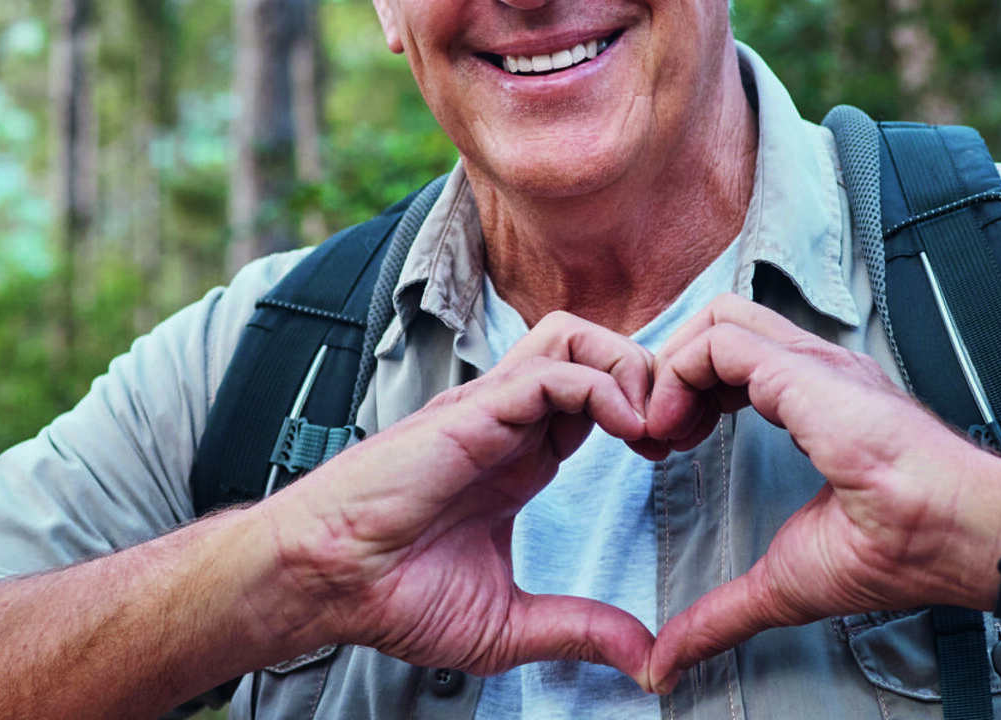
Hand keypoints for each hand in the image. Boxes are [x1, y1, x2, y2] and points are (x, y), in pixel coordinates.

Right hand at [245, 311, 659, 685]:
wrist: (327, 583)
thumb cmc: (392, 595)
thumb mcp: (510, 624)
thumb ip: (580, 630)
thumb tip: (644, 661)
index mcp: (521, 459)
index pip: (597, 399)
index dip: (644, 415)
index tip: (670, 459)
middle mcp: (509, 424)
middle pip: (593, 351)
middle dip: (647, 377)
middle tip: (673, 433)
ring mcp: (490, 411)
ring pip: (575, 340)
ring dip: (628, 369)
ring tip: (650, 425)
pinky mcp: (474, 411)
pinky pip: (552, 370)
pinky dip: (602, 386)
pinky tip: (626, 428)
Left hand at [642, 294, 1000, 692]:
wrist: (964, 539)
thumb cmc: (906, 550)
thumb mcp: (786, 581)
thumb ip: (722, 613)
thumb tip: (668, 663)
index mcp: (818, 401)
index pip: (735, 356)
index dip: (686, 391)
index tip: (666, 447)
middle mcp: (815, 371)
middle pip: (721, 323)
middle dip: (668, 372)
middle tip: (652, 436)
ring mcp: (816, 365)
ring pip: (718, 319)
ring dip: (669, 370)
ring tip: (658, 432)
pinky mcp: (810, 374)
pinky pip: (724, 341)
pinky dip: (680, 374)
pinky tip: (673, 430)